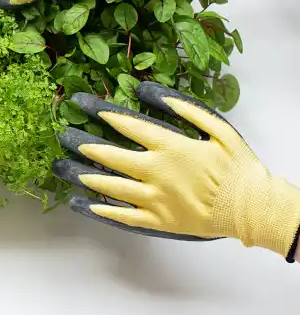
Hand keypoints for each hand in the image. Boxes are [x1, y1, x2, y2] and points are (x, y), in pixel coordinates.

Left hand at [53, 81, 299, 260]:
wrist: (254, 208)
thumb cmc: (238, 167)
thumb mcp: (218, 129)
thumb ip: (185, 109)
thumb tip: (151, 93)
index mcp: (171, 148)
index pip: (128, 126)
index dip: (102, 113)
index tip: (81, 104)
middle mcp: (157, 173)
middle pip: (110, 156)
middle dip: (82, 144)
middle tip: (62, 136)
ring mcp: (155, 200)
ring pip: (109, 186)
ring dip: (82, 176)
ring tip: (62, 168)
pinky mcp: (157, 222)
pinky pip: (122, 216)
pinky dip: (99, 210)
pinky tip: (80, 203)